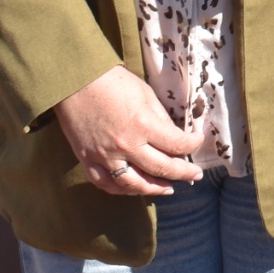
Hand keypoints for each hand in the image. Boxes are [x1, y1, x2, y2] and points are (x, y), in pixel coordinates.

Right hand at [54, 65, 204, 197]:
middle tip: (195, 175)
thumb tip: (174, 136)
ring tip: (168, 189)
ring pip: (135, 184)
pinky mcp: (88, 160)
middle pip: (161, 168)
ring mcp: (106, 156)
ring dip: (155, 189)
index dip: (192, 144)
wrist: (76, 82)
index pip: (177, 145)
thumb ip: (160, 119)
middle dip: (183, 173)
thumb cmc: (113, 83)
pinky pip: (106, 184)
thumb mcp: (146, 95)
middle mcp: (126, 145)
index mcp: (143, 125)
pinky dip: (122, 190)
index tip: (197, 141)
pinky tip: (135, 188)